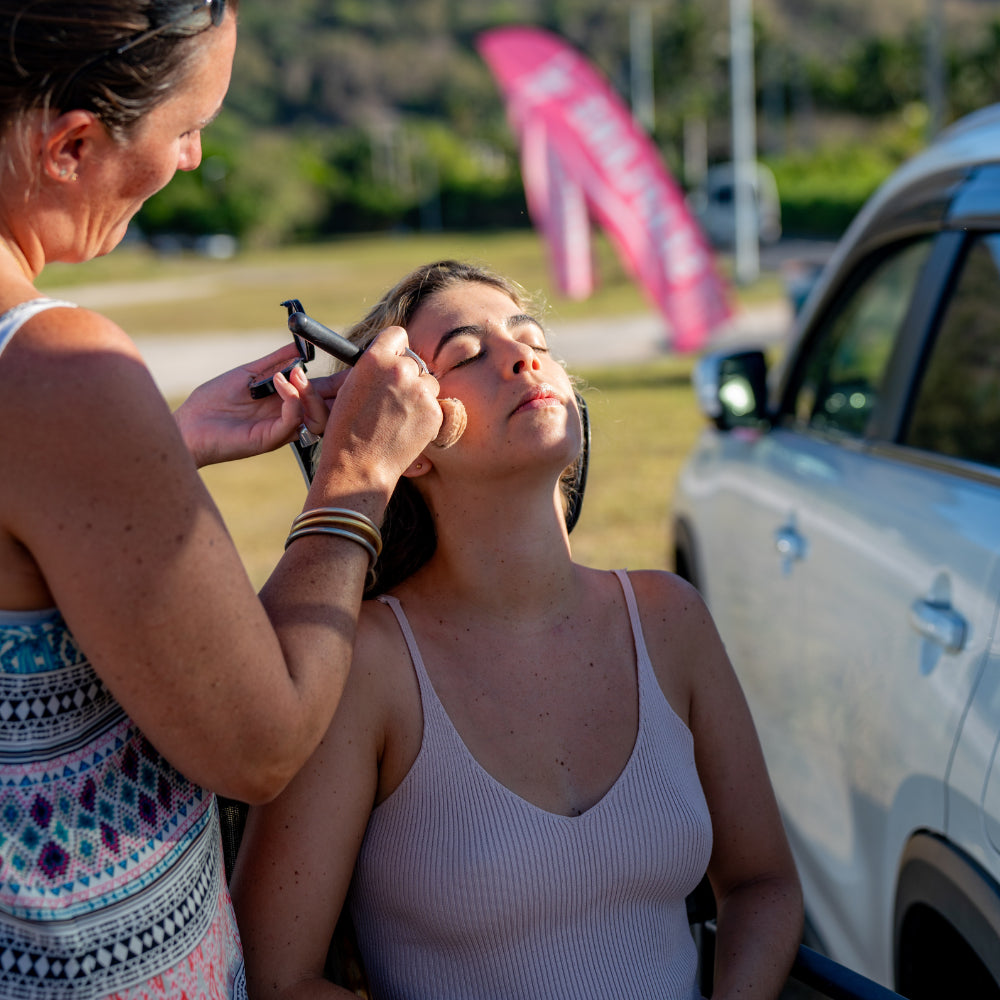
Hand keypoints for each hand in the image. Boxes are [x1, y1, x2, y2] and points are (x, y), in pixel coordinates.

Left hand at [174, 343, 343, 466]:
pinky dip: (293, 401)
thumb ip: (276, 362)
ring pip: (319, 418)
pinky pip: (294, 422)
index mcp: (290, 403)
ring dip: (312, 393)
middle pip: (332, 409)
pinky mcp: (270, 439)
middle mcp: (291, 419)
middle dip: (342, 390)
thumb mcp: (249, 374)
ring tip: (294, 374)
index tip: (355, 366)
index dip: (342, 382)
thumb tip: (300, 347)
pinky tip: (280, 383)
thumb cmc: (214, 401)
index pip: (326, 394)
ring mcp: (283, 431)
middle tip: (346, 374)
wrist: (189, 424)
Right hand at [311, 327, 443, 495]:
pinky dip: (426, 415)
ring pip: (429, 382)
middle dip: (407, 377)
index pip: (398, 334)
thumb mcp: (350, 387)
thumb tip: (395, 359)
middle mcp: (400, 369)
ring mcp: (420, 391)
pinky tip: (407, 429)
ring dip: (419, 395)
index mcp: (375, 359)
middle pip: (415, 361)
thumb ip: (375, 368)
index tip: (394, 361)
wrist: (359, 465)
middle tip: (393, 400)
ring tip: (398, 417)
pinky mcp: (435, 412)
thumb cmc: (347, 431)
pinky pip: (436, 405)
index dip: (396, 348)